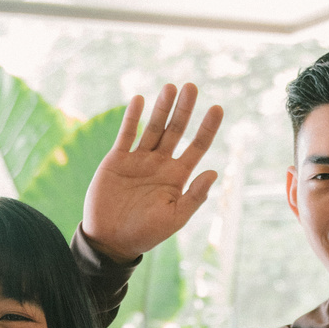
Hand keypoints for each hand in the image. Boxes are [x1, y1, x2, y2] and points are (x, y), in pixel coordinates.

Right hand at [82, 82, 222, 261]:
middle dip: (184, 109)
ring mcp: (139, 159)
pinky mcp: (117, 159)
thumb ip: (194, 196)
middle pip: (176, 130)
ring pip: (153, 128)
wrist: (110, 240)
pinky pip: (126, 134)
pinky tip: (139, 100)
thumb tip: (215, 171)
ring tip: (170, 87)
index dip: (207, 128)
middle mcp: (160, 163)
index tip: (217, 108)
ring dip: (162, 108)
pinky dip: (132, 118)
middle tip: (192, 87)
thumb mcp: (175, 218)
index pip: (197, 146)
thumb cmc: (145, 233)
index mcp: (177, 176)